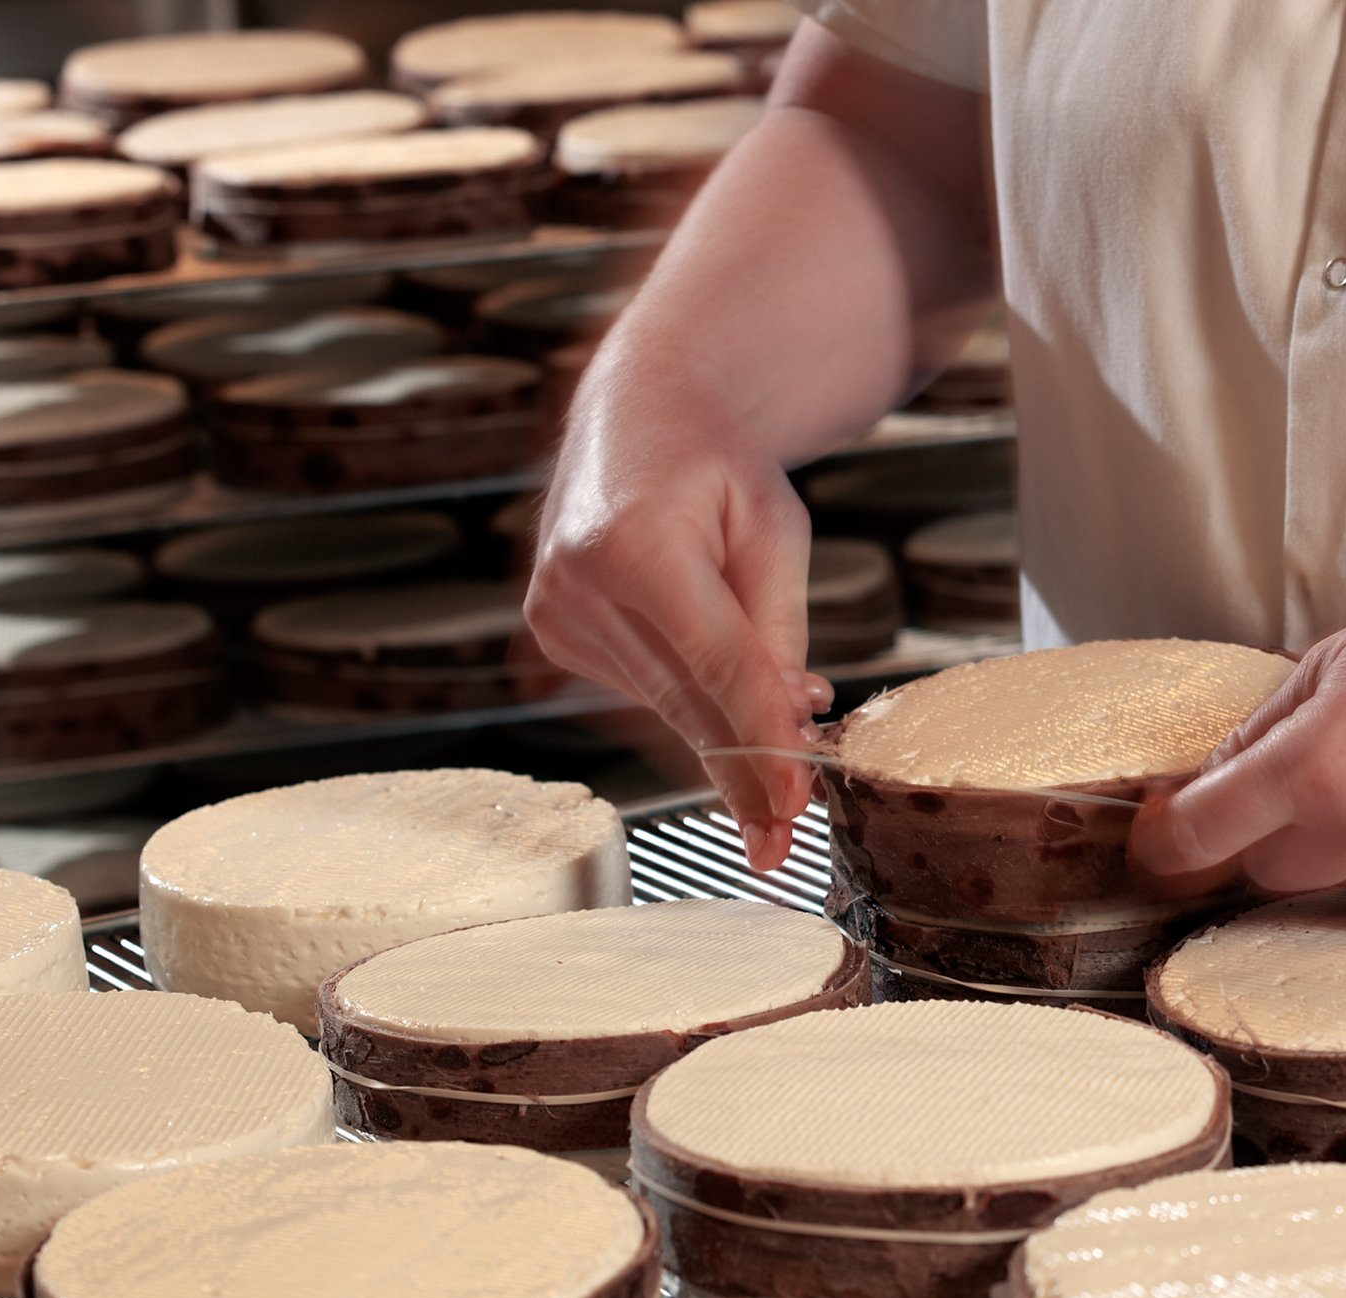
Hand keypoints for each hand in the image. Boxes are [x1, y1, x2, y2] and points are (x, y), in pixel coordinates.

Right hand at [524, 357, 830, 869]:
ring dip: (725, 736)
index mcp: (637, 545)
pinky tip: (724, 697)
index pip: (716, 667)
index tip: (793, 804)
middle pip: (685, 701)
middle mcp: (581, 582)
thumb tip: (789, 726)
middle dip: (744, 770)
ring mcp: (555, 610)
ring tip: (783, 748)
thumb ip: (778, 629)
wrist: (636, 415)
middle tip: (787, 834)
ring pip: (664, 706)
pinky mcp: (551, 632)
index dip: (760, 741)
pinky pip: (639, 693)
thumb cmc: (714, 463)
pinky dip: (689, 705)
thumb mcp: (774, 528)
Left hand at [1128, 552, 1345, 918]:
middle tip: (1328, 776)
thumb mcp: (1335, 661)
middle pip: (1263, 877)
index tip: (1160, 838)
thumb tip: (1194, 797)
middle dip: (1270, 837)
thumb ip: (1257, 737)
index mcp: (1312, 767)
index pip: (1194, 843)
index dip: (1162, 846)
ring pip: (1341, 895)